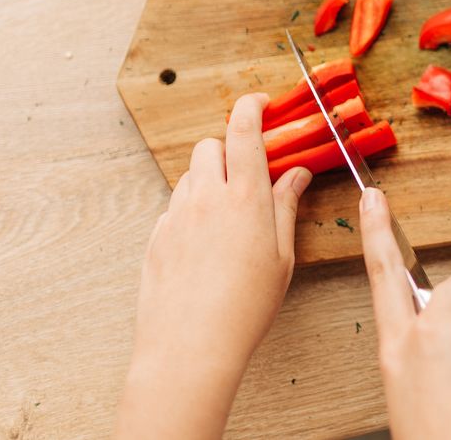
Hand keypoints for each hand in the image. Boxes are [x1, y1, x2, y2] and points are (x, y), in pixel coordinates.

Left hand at [115, 93, 311, 439]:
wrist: (190, 346)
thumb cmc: (244, 307)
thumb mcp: (282, 256)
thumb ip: (286, 207)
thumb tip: (295, 175)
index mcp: (244, 197)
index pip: (243, 131)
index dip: (251, 107)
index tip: (260, 102)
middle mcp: (205, 198)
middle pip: (210, 147)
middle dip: (229, 149)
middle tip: (249, 172)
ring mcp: (176, 216)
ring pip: (190, 176)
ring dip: (210, 179)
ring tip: (230, 212)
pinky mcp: (156, 238)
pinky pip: (175, 208)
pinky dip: (192, 210)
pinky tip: (207, 242)